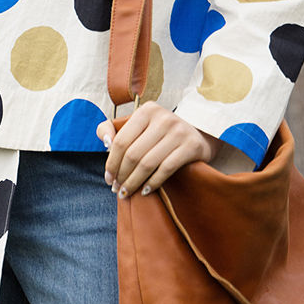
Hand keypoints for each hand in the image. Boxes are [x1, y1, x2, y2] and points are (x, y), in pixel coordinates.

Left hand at [96, 102, 219, 197]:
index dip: (111, 163)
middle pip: (133, 154)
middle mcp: (163, 117)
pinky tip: (145, 191)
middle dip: (121, 176)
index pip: (121, 141)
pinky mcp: (192, 146)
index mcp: (147, 110)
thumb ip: (113, 129)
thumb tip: (105, 143)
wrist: (198, 135)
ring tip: (127, 193)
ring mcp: (179, 131)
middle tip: (117, 189)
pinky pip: (166, 169)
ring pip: (148, 164)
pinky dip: (153, 183)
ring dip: (134, 183)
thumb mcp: (139, 125)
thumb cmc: (160, 134)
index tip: (108, 179)